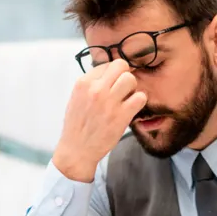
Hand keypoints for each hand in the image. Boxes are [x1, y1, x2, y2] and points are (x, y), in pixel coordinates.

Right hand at [53, 59, 146, 181]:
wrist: (77, 150)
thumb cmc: (77, 126)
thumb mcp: (76, 98)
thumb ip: (91, 85)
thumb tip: (108, 74)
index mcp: (83, 83)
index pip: (106, 65)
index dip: (113, 74)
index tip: (113, 84)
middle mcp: (96, 89)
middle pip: (121, 66)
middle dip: (124, 75)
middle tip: (123, 88)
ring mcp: (109, 102)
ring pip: (131, 79)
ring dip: (132, 88)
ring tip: (126, 99)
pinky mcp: (121, 116)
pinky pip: (140, 97)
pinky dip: (139, 102)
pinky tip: (131, 109)